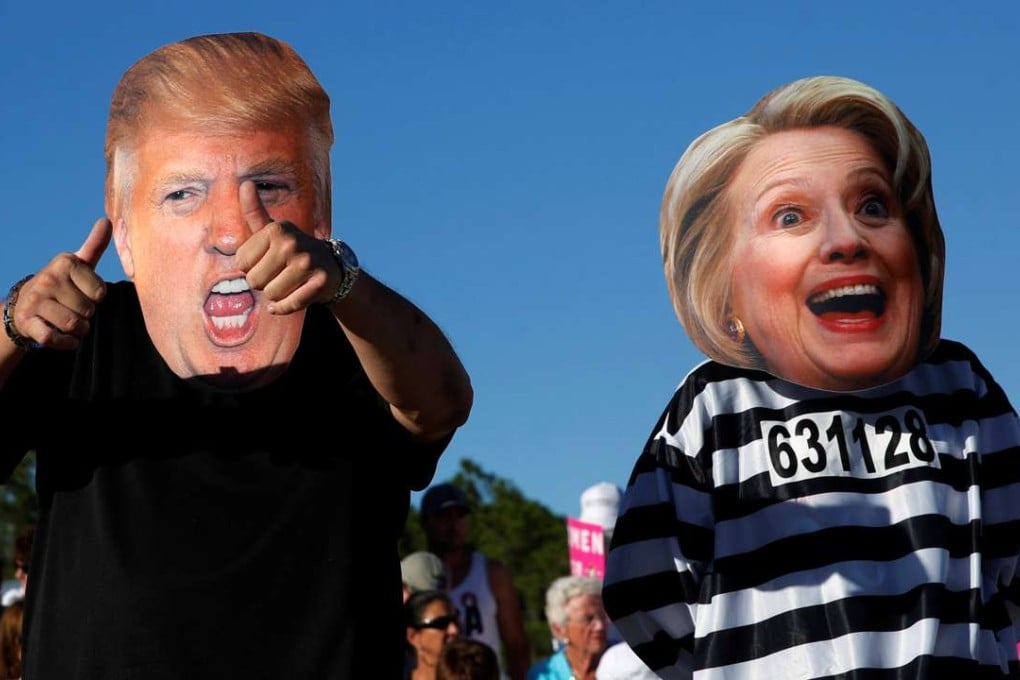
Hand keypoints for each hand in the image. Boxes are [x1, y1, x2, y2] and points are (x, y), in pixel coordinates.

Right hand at [9, 218, 109, 349]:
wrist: (24, 305)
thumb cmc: (62, 284)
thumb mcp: (78, 264)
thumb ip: (95, 245)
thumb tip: (108, 220)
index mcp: (65, 262)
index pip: (100, 292)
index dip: (96, 298)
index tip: (83, 292)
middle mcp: (48, 278)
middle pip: (88, 310)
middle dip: (87, 315)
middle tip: (74, 308)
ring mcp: (36, 299)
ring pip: (74, 325)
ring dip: (79, 331)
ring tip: (70, 323)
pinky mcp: (27, 321)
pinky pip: (54, 338)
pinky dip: (65, 343)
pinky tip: (66, 338)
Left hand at [234, 181, 338, 313]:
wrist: (332, 266)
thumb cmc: (292, 249)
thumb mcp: (273, 230)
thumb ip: (254, 211)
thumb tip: (244, 183)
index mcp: (276, 229)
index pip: (241, 264)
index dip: (251, 268)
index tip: (267, 261)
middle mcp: (291, 243)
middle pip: (254, 281)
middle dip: (263, 283)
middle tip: (279, 274)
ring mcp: (307, 263)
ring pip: (271, 294)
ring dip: (276, 295)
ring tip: (288, 283)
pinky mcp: (320, 282)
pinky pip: (289, 305)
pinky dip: (285, 307)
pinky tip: (290, 299)